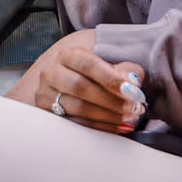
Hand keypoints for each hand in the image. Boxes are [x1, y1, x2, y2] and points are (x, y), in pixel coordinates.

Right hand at [13, 33, 147, 134]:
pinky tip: (118, 127)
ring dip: (108, 116)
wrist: (55, 77)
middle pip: (81, 88)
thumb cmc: (85, 68)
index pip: (89, 65)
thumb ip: (121, 66)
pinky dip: (100, 127)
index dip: (112, 78)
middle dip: (112, 100)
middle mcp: (52, 73)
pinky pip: (75, 124)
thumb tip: (135, 78)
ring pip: (78, 109)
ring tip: (130, 118)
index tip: (134, 90)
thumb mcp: (102, 58)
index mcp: (67, 55)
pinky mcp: (48, 114)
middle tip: (136, 108)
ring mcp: (46, 95)